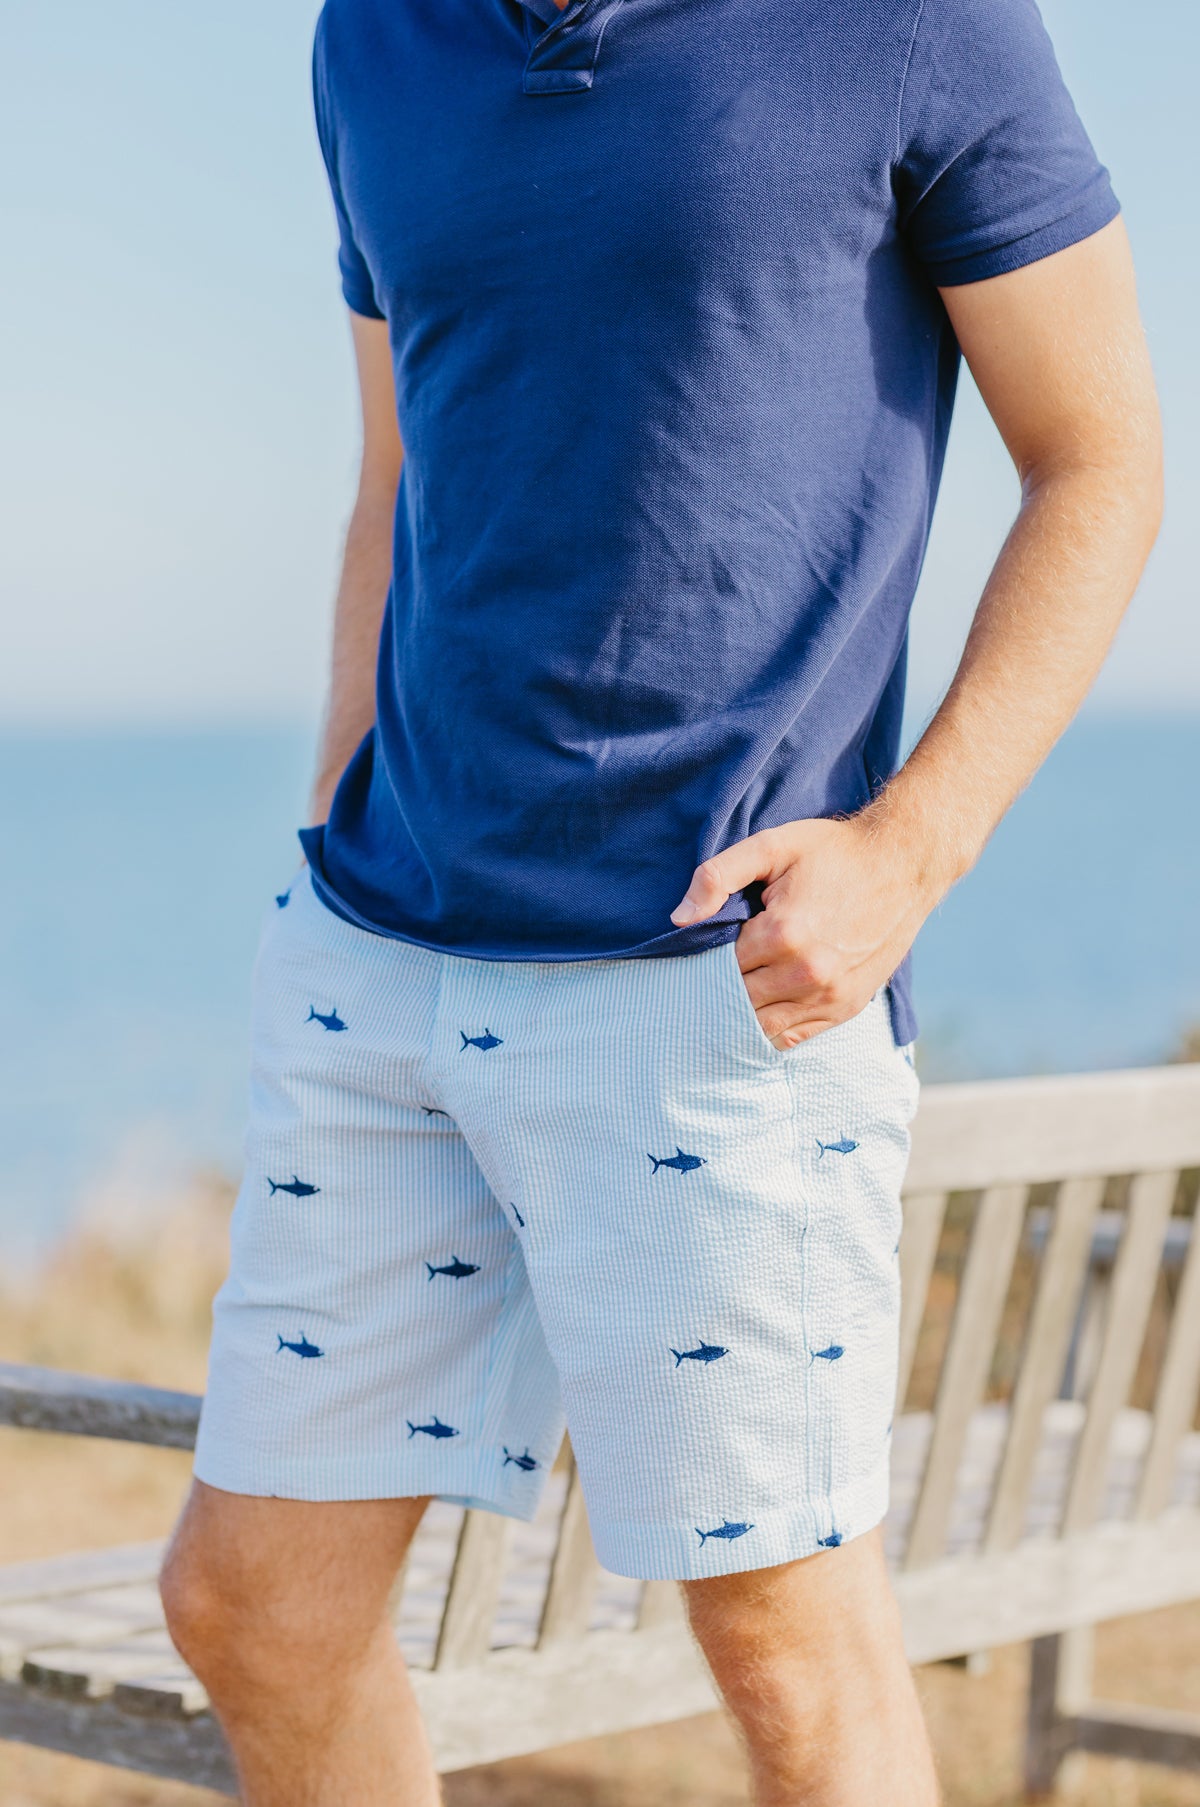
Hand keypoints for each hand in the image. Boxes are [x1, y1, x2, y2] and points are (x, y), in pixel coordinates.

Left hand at [670, 816, 937, 1048]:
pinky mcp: (847, 1007)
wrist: (904, 864)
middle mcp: (807, 972)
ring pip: (762, 1026)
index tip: (709, 947)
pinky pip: (794, 1037)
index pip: (719, 966)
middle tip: (716, 972)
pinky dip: (771, 1031)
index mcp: (783, 933)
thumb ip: (718, 876)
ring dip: (742, 1014)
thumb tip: (679, 919)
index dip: (708, 958)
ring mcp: (830, 995)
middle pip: (737, 999)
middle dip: (722, 987)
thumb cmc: (834, 852)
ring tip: (735, 993)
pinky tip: (760, 1012)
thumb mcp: (773, 846)